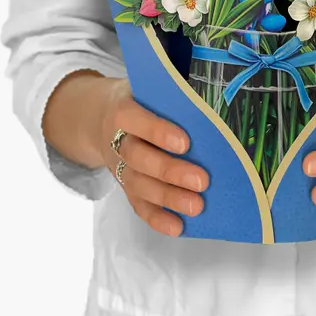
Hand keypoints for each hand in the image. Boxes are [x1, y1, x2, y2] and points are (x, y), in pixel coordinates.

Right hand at [99, 79, 208, 237]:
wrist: (100, 118)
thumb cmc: (140, 100)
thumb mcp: (148, 88)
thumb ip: (172, 93)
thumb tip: (215, 95)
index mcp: (122, 110)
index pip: (136, 120)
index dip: (158, 132)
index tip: (185, 142)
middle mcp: (116, 140)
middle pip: (138, 158)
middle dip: (170, 171)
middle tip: (202, 180)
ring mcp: (118, 166)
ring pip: (138, 185)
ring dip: (167, 198)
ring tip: (197, 206)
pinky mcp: (124, 186)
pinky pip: (137, 205)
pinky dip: (156, 218)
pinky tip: (178, 226)